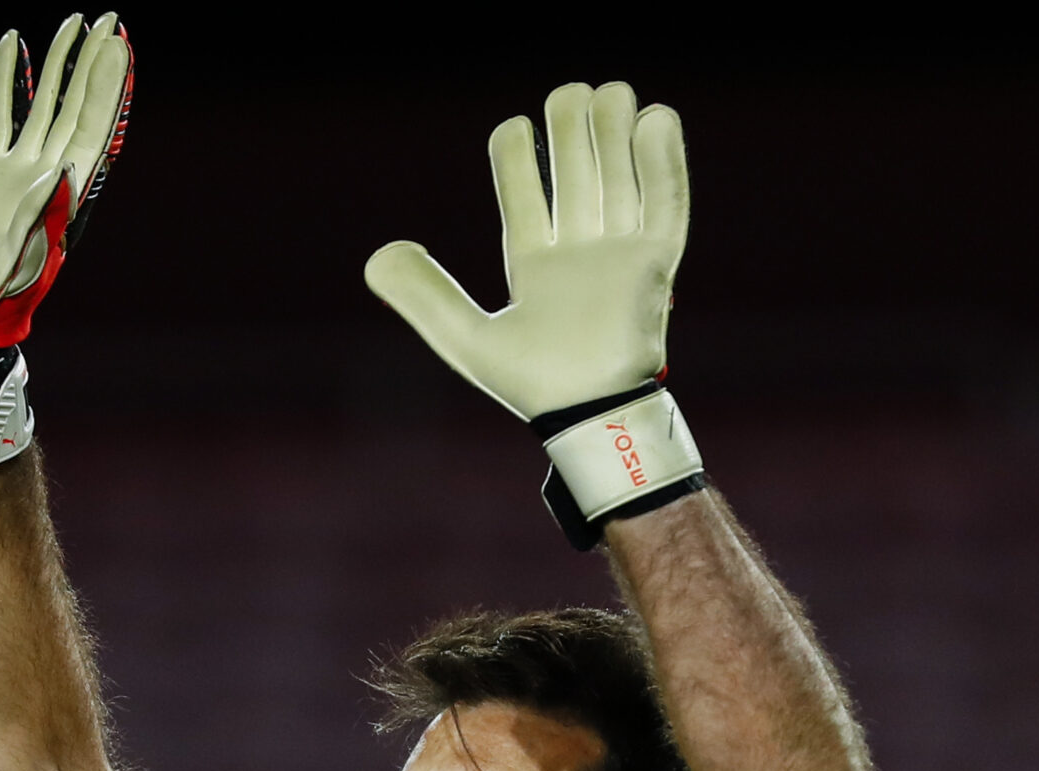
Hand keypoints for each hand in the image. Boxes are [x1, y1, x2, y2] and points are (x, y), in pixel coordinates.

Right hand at [0, 13, 132, 349]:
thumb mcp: (14, 266)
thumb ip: (37, 221)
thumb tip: (62, 175)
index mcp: (62, 199)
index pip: (92, 130)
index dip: (107, 88)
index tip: (119, 46)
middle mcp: (47, 179)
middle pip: (77, 109)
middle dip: (94, 64)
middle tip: (111, 18)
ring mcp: (16, 173)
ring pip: (45, 106)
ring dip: (59, 65)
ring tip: (73, 21)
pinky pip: (1, 116)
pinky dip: (7, 81)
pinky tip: (12, 45)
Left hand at [364, 82, 687, 418]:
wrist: (588, 413)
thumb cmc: (531, 384)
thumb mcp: (462, 336)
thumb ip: (421, 294)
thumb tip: (374, 256)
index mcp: (534, 269)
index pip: (524, 198)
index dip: (517, 158)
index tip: (514, 124)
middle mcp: (578, 256)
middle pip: (576, 178)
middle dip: (574, 133)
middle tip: (573, 91)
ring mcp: (618, 257)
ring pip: (619, 181)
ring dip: (616, 135)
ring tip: (614, 89)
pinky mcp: (655, 265)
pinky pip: (664, 205)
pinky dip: (663, 164)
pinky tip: (658, 120)